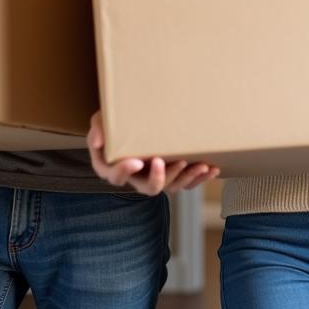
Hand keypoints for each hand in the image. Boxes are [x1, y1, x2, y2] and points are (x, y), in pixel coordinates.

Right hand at [86, 111, 219, 195]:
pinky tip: (212, 168)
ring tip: (200, 165)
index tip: (137, 161)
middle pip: (148, 188)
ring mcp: (154, 177)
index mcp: (113, 168)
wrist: (131, 120)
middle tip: (170, 160)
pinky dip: (199, 177)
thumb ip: (97, 129)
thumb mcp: (100, 121)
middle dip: (161, 177)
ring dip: (186, 178)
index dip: (125, 172)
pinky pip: (185, 182)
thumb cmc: (113, 122)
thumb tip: (96, 141)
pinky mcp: (171, 173)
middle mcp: (135, 178)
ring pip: (171, 187)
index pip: (116, 176)